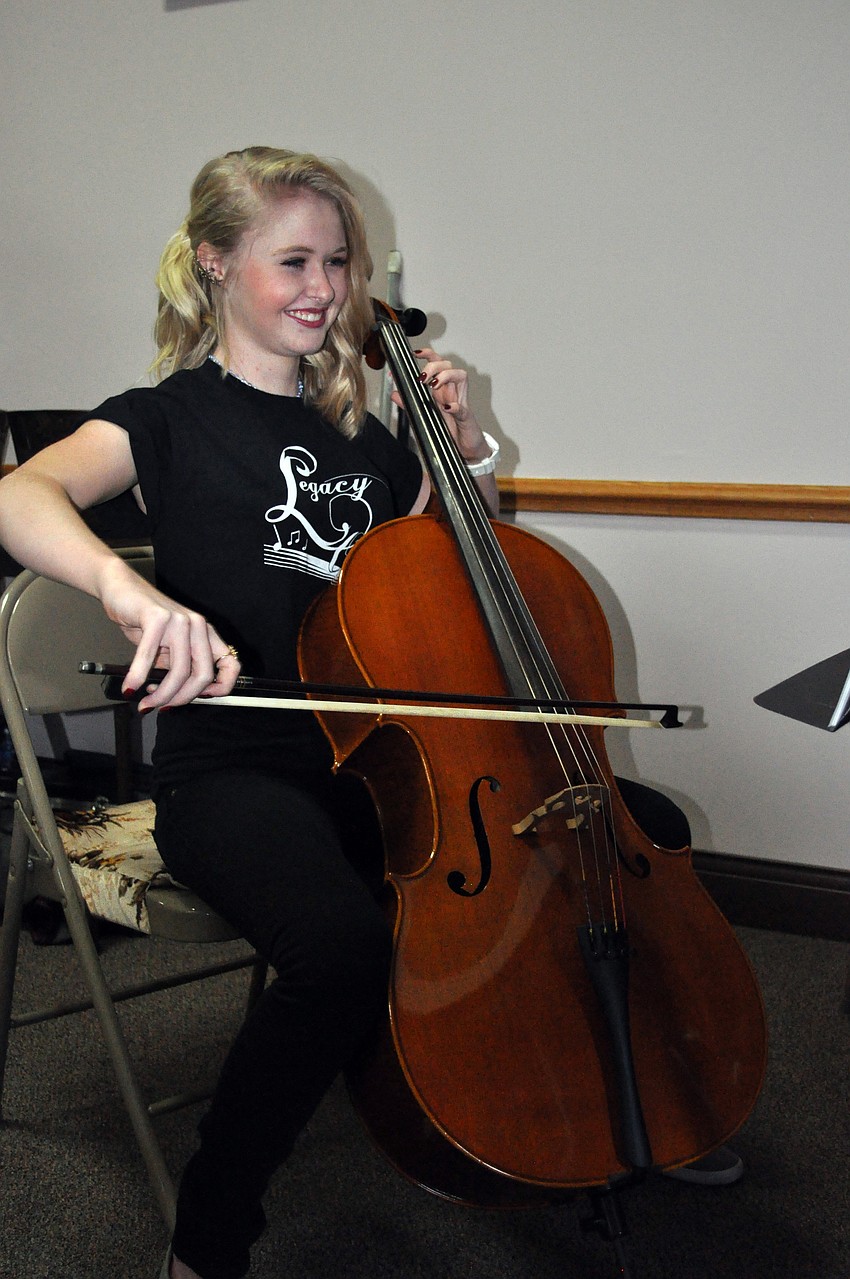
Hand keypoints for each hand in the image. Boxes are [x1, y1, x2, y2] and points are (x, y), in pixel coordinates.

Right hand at [96, 558, 240, 710]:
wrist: (121, 588)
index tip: (204, 700)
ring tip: (145, 703)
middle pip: (202, 675)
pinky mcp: (157, 618)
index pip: (230, 664)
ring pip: (178, 671)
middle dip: (182, 698)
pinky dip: (138, 676)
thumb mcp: (166, 647)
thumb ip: (177, 668)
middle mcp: (198, 626)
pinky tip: (130, 687)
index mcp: (205, 633)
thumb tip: (178, 698)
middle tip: (163, 707)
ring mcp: (180, 621)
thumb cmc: (143, 620)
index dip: (223, 687)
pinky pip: (149, 657)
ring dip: (160, 694)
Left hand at [392, 347, 490, 464]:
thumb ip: (409, 404)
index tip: (415, 353)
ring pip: (460, 376)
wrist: (465, 449)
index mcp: (441, 389)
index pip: (437, 363)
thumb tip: (394, 393)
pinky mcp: (467, 417)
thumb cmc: (448, 430)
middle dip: (433, 366)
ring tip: (434, 385)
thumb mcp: (425, 415)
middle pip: (447, 365)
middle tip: (422, 379)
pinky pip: (462, 408)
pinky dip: (454, 406)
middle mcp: (452, 391)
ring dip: (446, 376)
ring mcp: (461, 402)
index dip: (428, 355)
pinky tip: (446, 407)